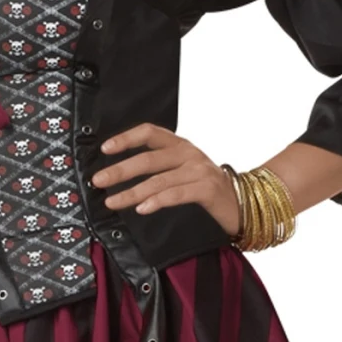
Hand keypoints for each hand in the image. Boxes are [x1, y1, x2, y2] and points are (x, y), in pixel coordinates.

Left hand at [90, 124, 240, 235]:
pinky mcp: (207, 189)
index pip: (150, 133)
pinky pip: (176, 194)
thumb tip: (121, 173)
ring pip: (158, 180)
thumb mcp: (183, 170)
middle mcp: (189, 154)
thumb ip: (159, 168)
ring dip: (131, 191)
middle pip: (148, 159)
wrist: (243, 203)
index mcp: (180, 146)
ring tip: (112, 201)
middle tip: (98, 180)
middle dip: (120, 170)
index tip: (105, 148)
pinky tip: (142, 208)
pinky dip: (157, 201)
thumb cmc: (208, 188)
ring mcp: (199, 171)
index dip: (126, 138)